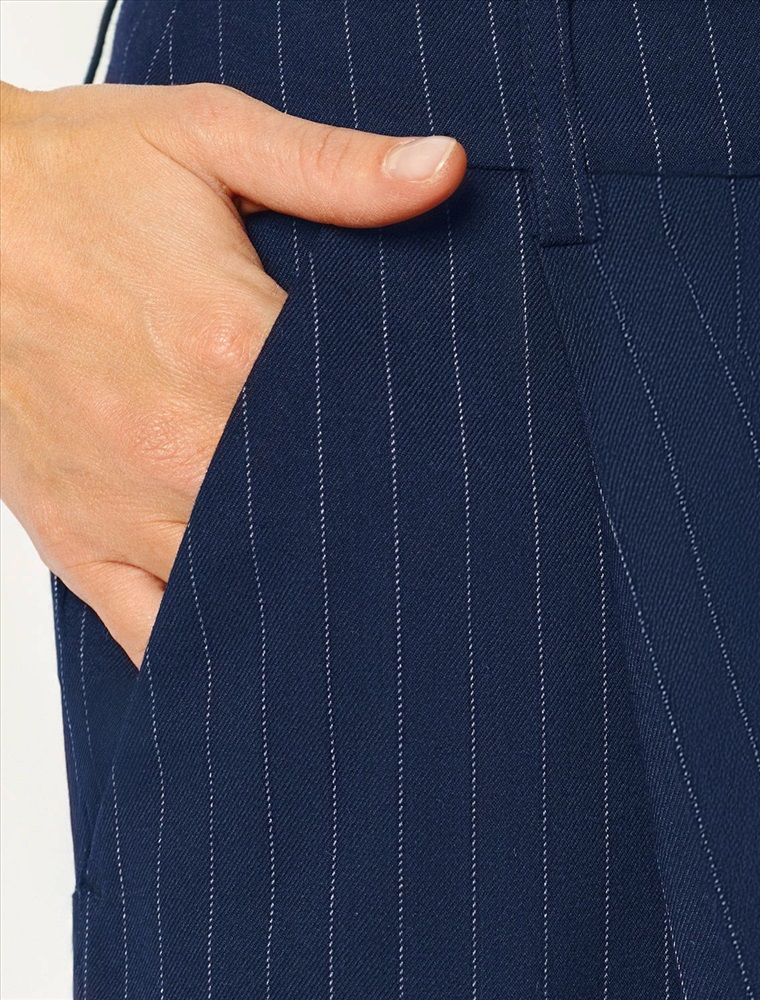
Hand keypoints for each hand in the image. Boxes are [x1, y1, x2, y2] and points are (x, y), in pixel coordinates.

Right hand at [0, 80, 465, 667]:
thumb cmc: (74, 175)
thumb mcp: (206, 136)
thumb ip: (332, 166)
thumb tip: (446, 170)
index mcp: (229, 346)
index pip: (369, 429)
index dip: (426, 450)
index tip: (461, 461)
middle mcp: (181, 444)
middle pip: (321, 523)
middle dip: (379, 533)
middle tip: (431, 540)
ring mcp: (126, 505)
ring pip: (248, 590)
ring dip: (314, 599)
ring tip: (374, 606)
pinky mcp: (79, 542)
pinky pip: (153, 632)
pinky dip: (211, 649)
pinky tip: (264, 651)